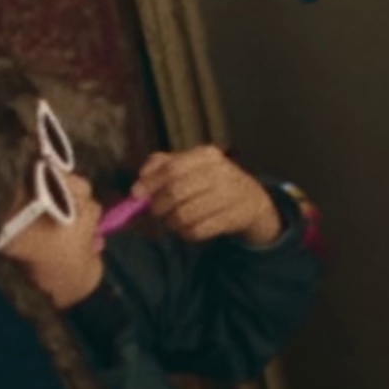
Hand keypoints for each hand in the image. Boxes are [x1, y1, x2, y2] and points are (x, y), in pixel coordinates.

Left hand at [133, 147, 282, 246]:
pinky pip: (198, 231)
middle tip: (156, 212)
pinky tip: (188, 230)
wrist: (252, 201)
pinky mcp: (233, 218)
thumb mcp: (191, 166)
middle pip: (176, 192)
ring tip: (173, 221)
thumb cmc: (212, 182)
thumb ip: (162, 166)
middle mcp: (220, 172)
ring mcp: (229, 195)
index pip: (172, 167)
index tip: (136, 194)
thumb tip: (139, 181)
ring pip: (185, 215)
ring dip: (172, 222)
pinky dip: (186, 233)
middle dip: (159, 205)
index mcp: (206, 155)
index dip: (150, 182)